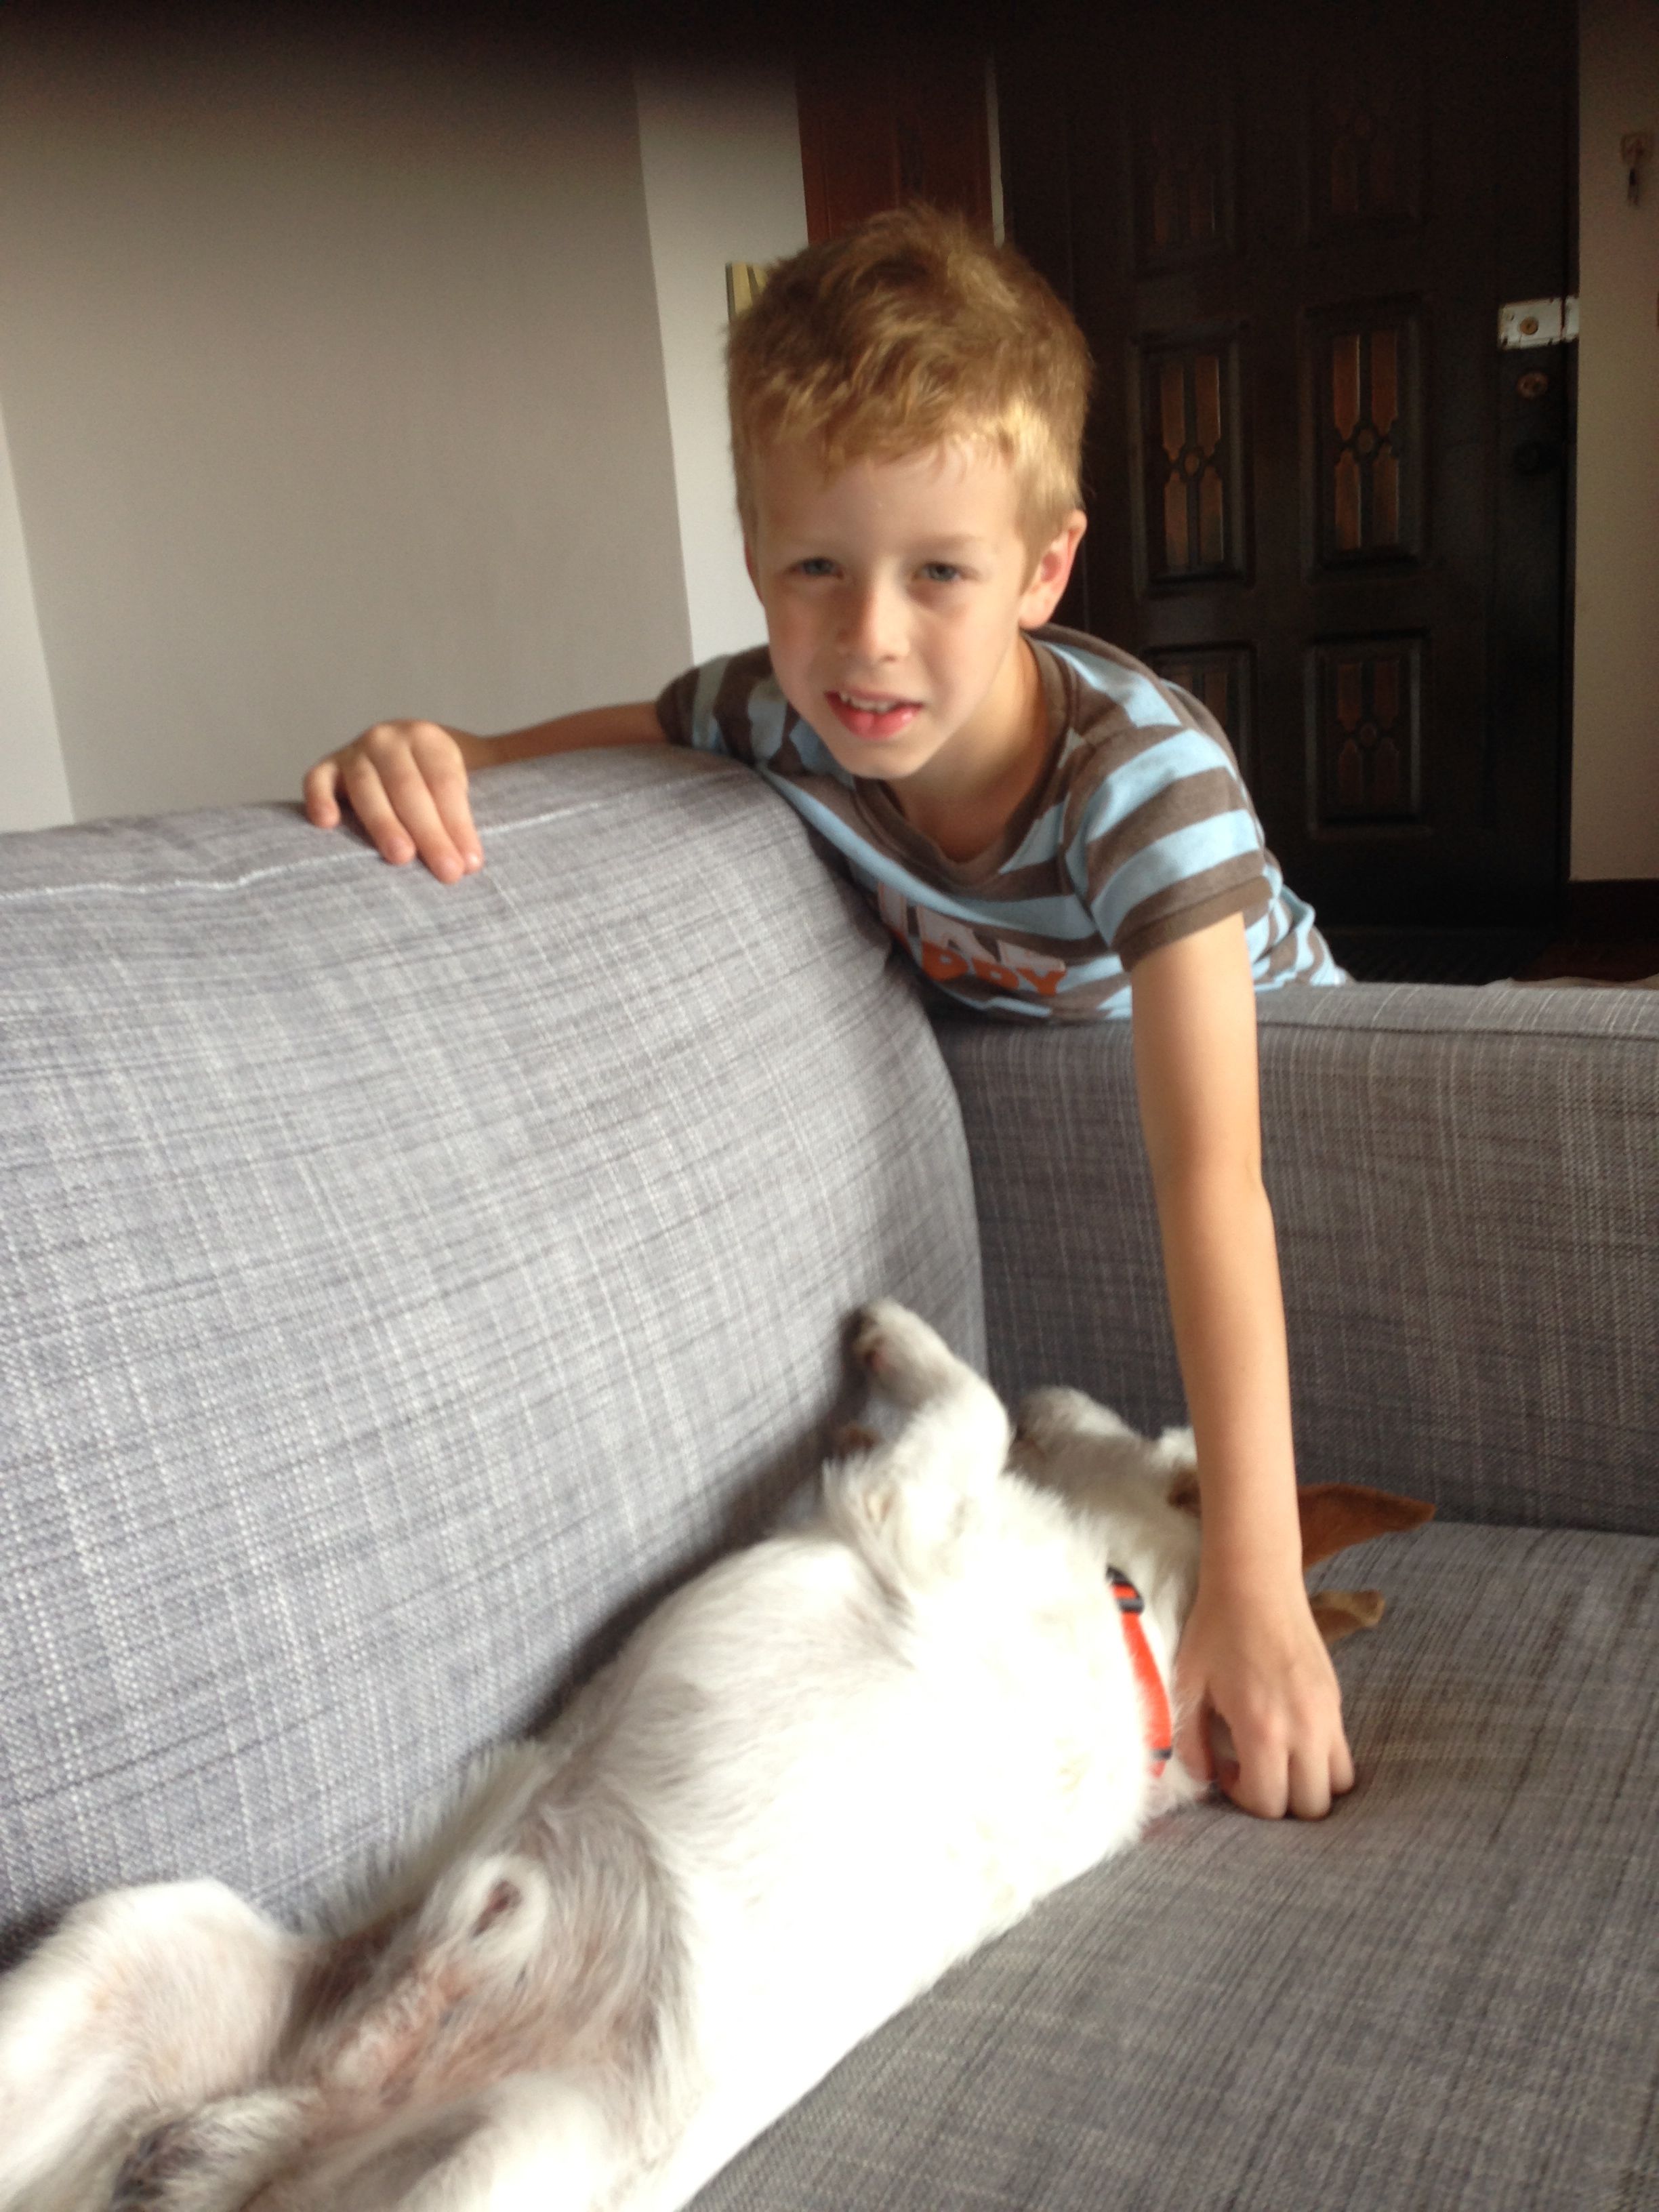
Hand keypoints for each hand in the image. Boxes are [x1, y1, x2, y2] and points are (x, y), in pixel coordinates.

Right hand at [303, 720, 485, 884]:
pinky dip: (319, 798)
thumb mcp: (464, 782)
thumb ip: (474, 808)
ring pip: (367, 789)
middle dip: (430, 834)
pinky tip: (327, 823)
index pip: (445, 783)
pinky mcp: (327, 768)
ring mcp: (354, 752)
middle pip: (409, 789)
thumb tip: (479, 856)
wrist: (404, 758)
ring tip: (401, 858)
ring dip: (384, 825)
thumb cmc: (437, 785)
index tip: (472, 863)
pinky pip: (317, 781)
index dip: (459, 824)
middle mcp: (387, 740)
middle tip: (448, 872)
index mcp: (427, 739)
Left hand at [1173, 1572, 1354, 1818]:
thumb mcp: (1187, 1684)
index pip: (1270, 1804)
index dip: (1243, 1799)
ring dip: (1308, 1784)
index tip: (1225, 1767)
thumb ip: (1188, 1741)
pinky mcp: (1336, 1698)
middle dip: (1280, 1801)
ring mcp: (1328, 1713)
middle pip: (1312, 1806)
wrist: (1255, 1580)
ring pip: (1338, 1784)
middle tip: (1251, 1768)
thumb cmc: (1215, 1628)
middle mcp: (1305, 1728)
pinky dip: (1322, 1760)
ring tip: (1276, 1757)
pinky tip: (1290, 1735)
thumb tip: (1203, 1776)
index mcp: (1263, 1728)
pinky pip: (1343, 1752)